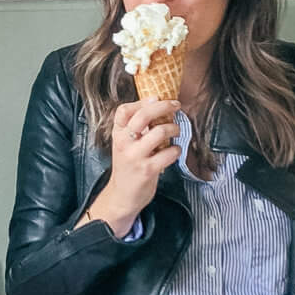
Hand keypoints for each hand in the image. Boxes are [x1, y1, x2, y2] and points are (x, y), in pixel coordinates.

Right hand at [86, 98, 181, 233]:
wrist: (121, 196)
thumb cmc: (127, 167)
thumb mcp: (125, 145)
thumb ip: (136, 129)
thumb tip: (156, 107)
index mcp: (118, 134)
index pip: (124, 110)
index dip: (142, 101)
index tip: (156, 98)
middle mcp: (124, 143)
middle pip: (143, 116)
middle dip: (164, 106)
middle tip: (175, 105)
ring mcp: (136, 156)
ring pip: (159, 132)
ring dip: (174, 129)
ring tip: (176, 131)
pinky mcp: (147, 170)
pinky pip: (168, 153)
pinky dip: (177, 150)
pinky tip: (175, 151)